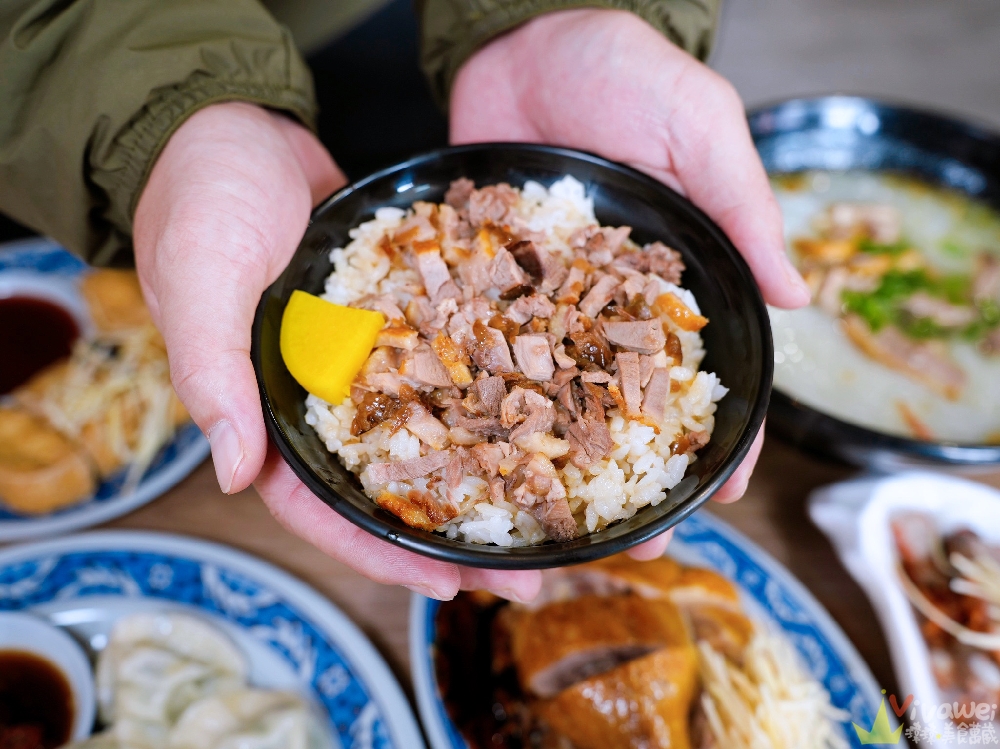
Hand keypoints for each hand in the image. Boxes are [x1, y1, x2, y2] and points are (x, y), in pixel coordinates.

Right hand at [134, 102, 540, 601]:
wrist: (231, 125)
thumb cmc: (200, 198)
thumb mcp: (199, 279)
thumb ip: (213, 372)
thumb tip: (231, 474)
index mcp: (266, 410)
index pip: (323, 508)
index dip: (383, 553)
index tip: (450, 587)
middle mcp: (322, 400)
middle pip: (393, 488)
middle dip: (458, 536)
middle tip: (534, 574)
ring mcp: (364, 362)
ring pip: (431, 436)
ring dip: (489, 476)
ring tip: (557, 514)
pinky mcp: (397, 321)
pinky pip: (449, 367)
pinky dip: (491, 394)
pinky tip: (548, 413)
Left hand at [452, 10, 796, 555]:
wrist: (519, 34)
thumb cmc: (622, 70)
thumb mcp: (696, 127)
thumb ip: (740, 208)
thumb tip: (797, 296)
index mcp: (669, 277)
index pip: (709, 371)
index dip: (724, 435)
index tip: (725, 494)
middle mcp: (604, 302)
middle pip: (625, 405)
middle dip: (630, 476)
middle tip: (630, 541)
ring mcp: (539, 299)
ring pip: (550, 397)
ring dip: (551, 464)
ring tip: (549, 527)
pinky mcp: (481, 283)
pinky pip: (480, 349)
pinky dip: (477, 400)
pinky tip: (470, 452)